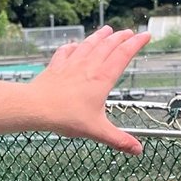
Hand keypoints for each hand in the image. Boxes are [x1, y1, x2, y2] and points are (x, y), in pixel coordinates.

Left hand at [29, 26, 150, 153]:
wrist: (36, 107)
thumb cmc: (66, 117)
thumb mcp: (97, 130)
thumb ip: (118, 140)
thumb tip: (138, 150)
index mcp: (102, 79)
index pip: (123, 56)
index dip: (136, 44)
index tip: (145, 35)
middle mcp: (89, 66)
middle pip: (107, 46)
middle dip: (120, 37)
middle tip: (129, 31)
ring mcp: (71, 64)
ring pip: (88, 45)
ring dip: (99, 36)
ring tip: (107, 29)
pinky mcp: (56, 66)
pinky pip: (66, 51)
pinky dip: (73, 46)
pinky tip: (74, 45)